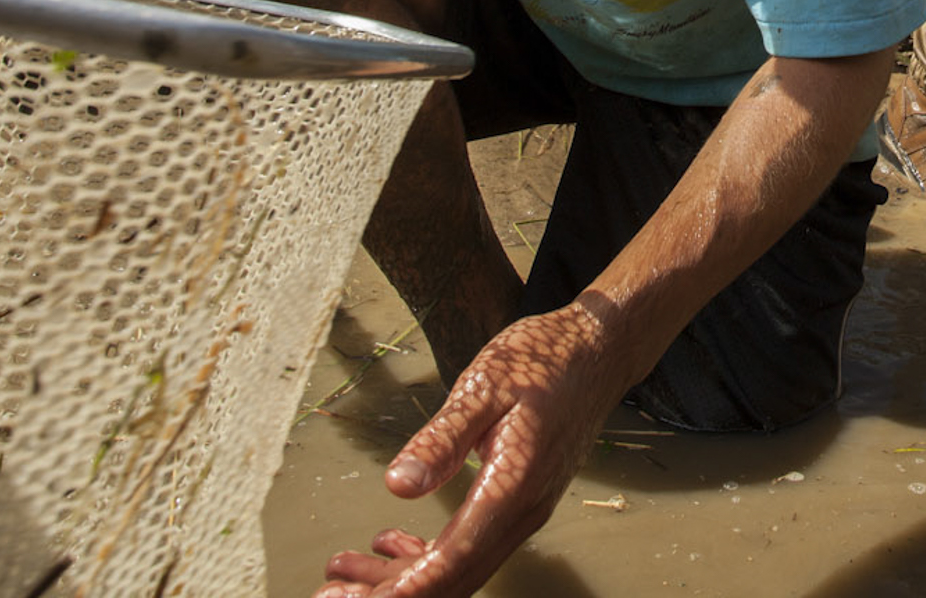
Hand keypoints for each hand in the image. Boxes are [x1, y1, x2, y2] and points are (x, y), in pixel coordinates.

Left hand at [314, 301, 631, 597]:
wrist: (596, 350)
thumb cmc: (542, 358)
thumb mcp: (484, 385)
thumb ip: (442, 439)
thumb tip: (397, 485)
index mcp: (513, 487)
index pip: (451, 560)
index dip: (401, 589)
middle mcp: (522, 513)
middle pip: (453, 579)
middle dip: (390, 595)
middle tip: (329, 595)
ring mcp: (523, 512)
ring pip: (458, 568)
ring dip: (402, 579)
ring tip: (344, 573)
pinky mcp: (518, 502)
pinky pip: (469, 547)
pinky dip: (426, 556)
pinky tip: (389, 543)